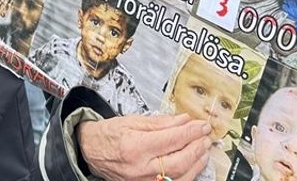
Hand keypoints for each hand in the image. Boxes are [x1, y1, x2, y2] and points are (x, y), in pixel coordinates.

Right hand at [77, 114, 211, 180]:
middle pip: (178, 162)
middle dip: (196, 148)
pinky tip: (193, 165)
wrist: (90, 150)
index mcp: (135, 146)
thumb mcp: (133, 121)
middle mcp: (139, 168)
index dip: (191, 132)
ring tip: (204, 150)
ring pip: (178, 177)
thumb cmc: (109, 134)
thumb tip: (185, 120)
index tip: (202, 125)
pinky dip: (186, 176)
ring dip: (196, 163)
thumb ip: (161, 122)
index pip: (172, 139)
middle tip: (206, 136)